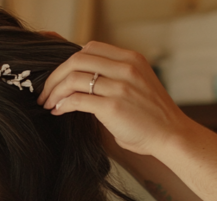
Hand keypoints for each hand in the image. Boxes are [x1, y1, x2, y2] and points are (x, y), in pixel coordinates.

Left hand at [37, 41, 195, 157]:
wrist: (171, 136)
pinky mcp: (113, 107)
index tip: (58, 76)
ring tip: (48, 103)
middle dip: (55, 76)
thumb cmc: (151, 116)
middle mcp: (126, 69)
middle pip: (77, 60)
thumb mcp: (135, 85)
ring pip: (73, 78)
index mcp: (131, 59)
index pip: (90, 48)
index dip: (68, 61)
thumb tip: (77, 82)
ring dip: (54, 91)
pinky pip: (77, 100)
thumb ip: (111, 79)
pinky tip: (58, 111)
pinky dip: (62, 105)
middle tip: (45, 91)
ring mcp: (120, 87)